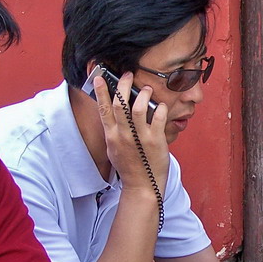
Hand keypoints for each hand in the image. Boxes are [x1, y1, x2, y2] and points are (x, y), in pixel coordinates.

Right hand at [92, 71, 169, 194]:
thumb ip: (113, 131)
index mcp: (111, 136)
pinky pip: (157, 118)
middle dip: (124, 85)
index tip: (101, 76)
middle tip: (129, 75)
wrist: (142, 186)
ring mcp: (139, 138)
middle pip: (119, 103)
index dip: (102, 90)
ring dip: (143, 94)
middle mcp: (123, 135)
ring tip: (147, 89)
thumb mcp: (114, 149)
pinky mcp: (155, 141)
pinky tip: (162, 106)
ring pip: (137, 108)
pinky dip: (160, 108)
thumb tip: (113, 114)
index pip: (103, 108)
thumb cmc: (129, 167)